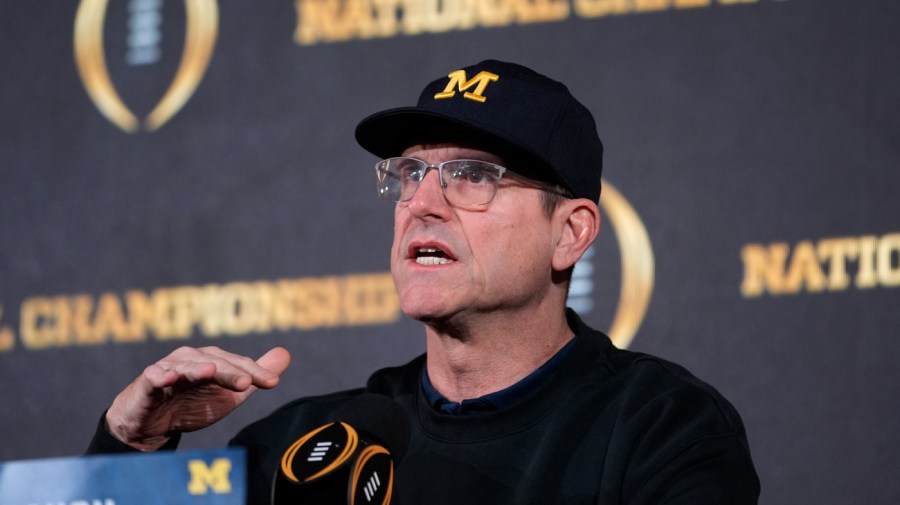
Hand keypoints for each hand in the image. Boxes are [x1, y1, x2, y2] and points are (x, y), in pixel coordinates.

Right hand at [105, 346, 291, 450]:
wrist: (154, 422)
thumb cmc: (192, 402)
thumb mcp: (229, 393)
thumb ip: (255, 375)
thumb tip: (285, 354)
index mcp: (213, 359)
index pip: (239, 365)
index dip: (256, 373)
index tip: (273, 383)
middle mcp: (192, 359)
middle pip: (216, 364)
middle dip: (232, 372)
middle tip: (247, 383)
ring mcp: (169, 368)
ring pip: (187, 367)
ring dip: (198, 369)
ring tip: (210, 371)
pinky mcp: (147, 382)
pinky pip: (154, 377)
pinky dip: (160, 375)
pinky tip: (168, 377)